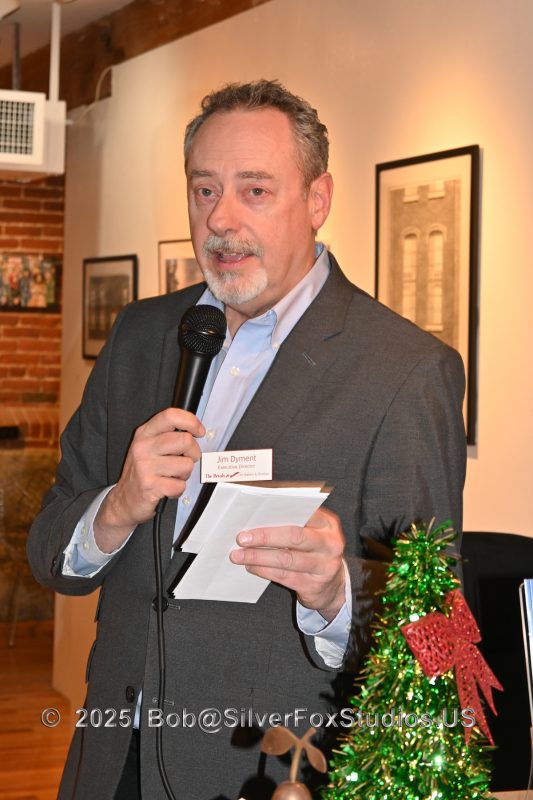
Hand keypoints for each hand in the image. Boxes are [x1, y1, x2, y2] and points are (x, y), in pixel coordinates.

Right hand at [94, 408, 204, 551]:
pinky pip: (180, 485)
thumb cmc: (141, 472)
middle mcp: (143, 447)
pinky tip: (167, 489)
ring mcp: (145, 466)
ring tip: (172, 477)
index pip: (171, 416)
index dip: (191, 422)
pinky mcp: (150, 486)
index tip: (199, 432)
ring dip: (185, 474)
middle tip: (186, 460)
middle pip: (185, 440)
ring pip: (187, 465)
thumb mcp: (149, 446)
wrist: (123, 500)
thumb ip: (168, 435)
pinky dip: (178, 490)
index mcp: (144, 433)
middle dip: (194, 453)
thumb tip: (194, 430)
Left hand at [229, 507, 345, 620]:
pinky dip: (263, 571)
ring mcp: (324, 567)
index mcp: (328, 524)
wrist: (333, 586)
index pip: (303, 513)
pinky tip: (251, 567)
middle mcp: (330, 544)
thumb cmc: (314, 551)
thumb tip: (258, 520)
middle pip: (294, 537)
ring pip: (286, 559)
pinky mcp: (314, 586)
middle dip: (265, 536)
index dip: (278, 512)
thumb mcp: (313, 533)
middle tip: (242, 538)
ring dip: (258, 557)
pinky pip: (284, 576)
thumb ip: (295, 523)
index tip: (255, 513)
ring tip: (239, 555)